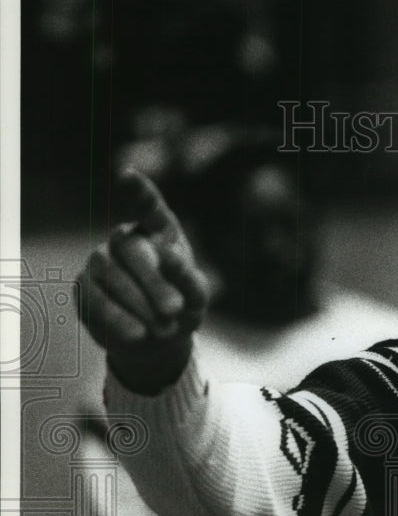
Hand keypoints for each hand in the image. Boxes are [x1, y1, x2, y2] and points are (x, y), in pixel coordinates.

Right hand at [78, 168, 209, 394]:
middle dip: (154, 281)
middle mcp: (124, 239)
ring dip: (140, 304)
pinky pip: (95, 299)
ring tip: (165, 329)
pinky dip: (118, 318)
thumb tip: (169, 257)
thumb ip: (189, 278)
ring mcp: (100, 261)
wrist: (158, 339)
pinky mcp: (83, 288)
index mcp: (158, 231)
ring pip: (112, 276)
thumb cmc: (183, 307)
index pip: (148, 206)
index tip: (128, 176)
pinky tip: (137, 335)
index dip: (139, 192)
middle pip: (132, 250)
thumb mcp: (197, 296)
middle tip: (176, 309)